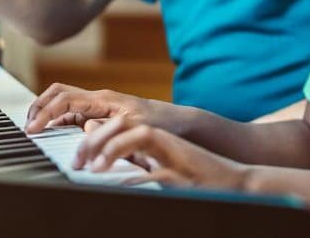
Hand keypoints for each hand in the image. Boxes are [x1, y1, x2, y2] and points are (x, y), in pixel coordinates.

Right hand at [25, 84, 174, 133]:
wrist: (175, 123)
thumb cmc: (159, 124)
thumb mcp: (135, 128)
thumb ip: (110, 129)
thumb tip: (84, 130)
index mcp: (103, 99)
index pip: (65, 99)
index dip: (45, 113)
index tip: (32, 129)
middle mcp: (97, 99)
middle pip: (58, 94)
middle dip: (39, 106)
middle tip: (27, 127)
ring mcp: (97, 106)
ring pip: (63, 103)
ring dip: (46, 113)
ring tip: (34, 131)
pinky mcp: (100, 114)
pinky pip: (72, 114)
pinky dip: (58, 121)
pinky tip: (52, 134)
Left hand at [77, 114, 249, 189]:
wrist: (232, 182)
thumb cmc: (192, 175)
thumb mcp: (157, 162)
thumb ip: (131, 154)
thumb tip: (99, 147)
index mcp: (152, 136)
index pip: (116, 127)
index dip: (93, 138)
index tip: (77, 158)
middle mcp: (161, 139)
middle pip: (122, 126)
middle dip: (96, 142)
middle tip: (78, 162)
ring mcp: (172, 152)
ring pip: (138, 138)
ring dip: (114, 150)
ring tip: (95, 168)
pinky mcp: (181, 169)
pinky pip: (156, 169)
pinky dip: (138, 175)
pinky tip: (121, 184)